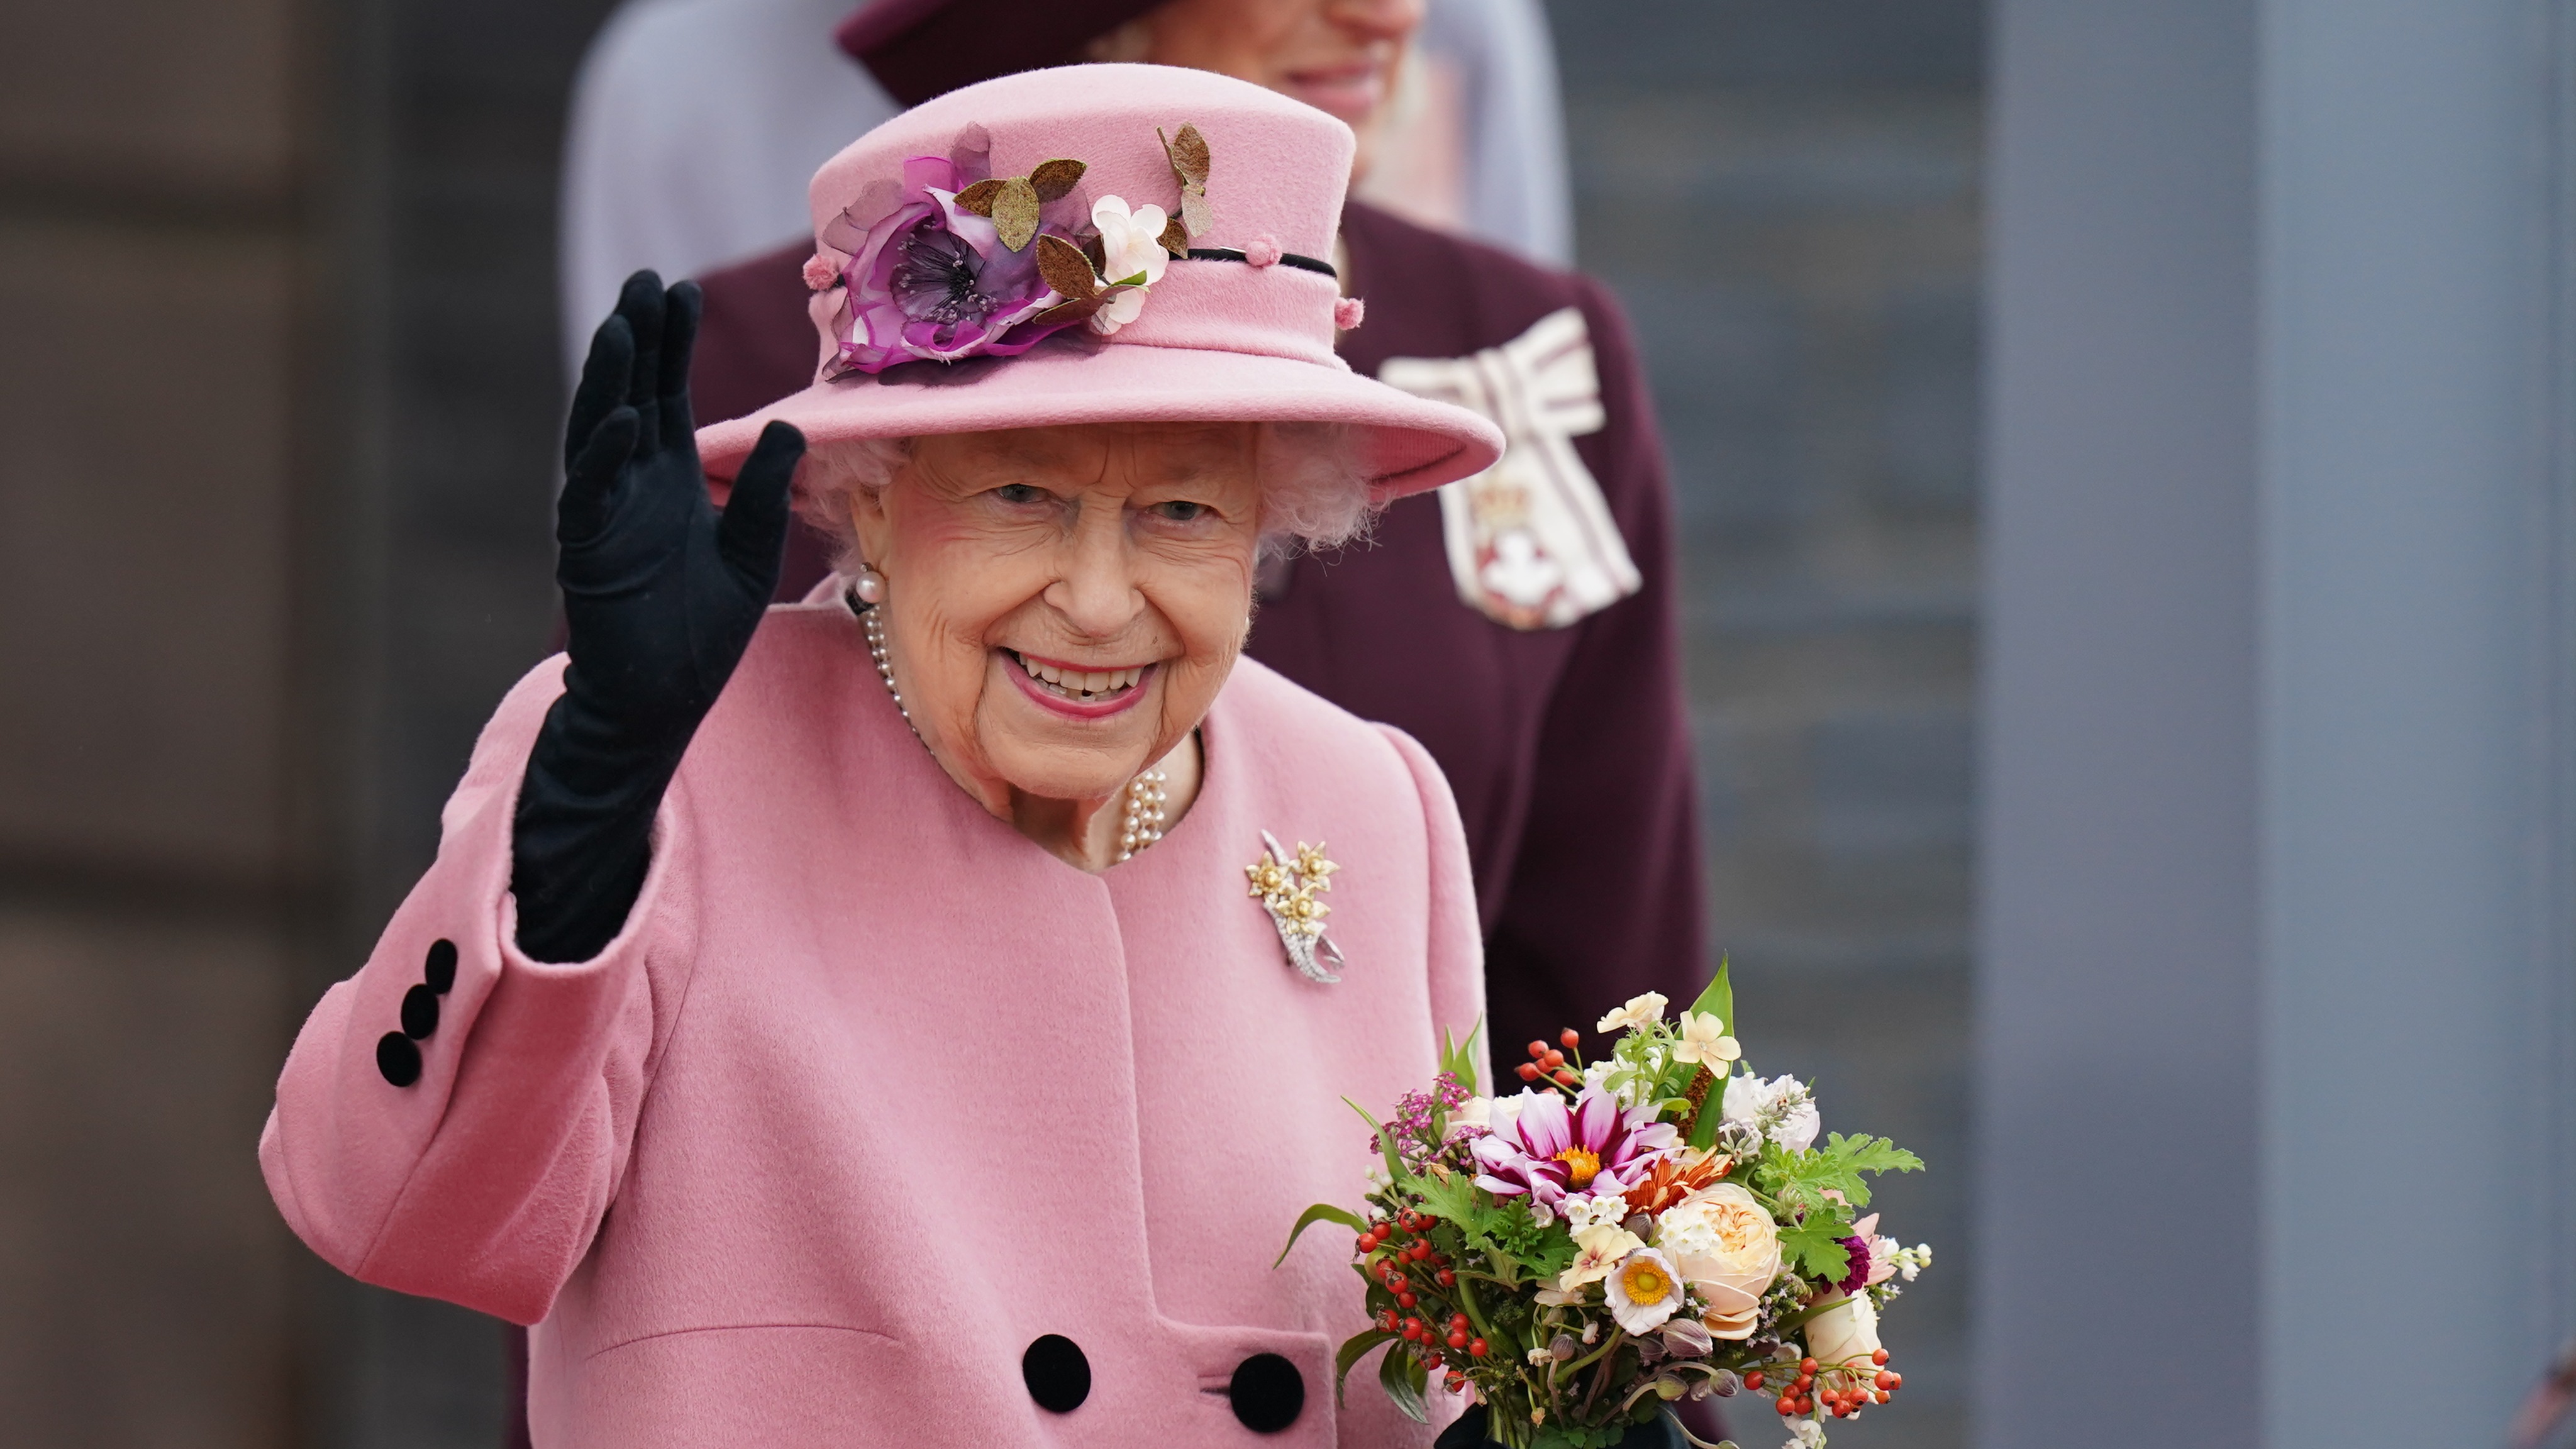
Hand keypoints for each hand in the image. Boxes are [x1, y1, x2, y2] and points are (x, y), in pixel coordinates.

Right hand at [556, 271, 805, 750]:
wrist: (663, 698)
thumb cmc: (702, 629)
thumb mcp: (751, 551)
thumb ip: (764, 491)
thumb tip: (792, 427)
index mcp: (669, 479)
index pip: (667, 394)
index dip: (672, 344)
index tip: (682, 291)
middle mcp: (632, 484)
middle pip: (631, 394)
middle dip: (638, 339)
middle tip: (646, 280)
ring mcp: (605, 513)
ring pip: (600, 430)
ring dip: (610, 379)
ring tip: (622, 325)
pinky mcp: (588, 550)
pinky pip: (591, 493)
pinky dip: (605, 455)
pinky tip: (624, 418)